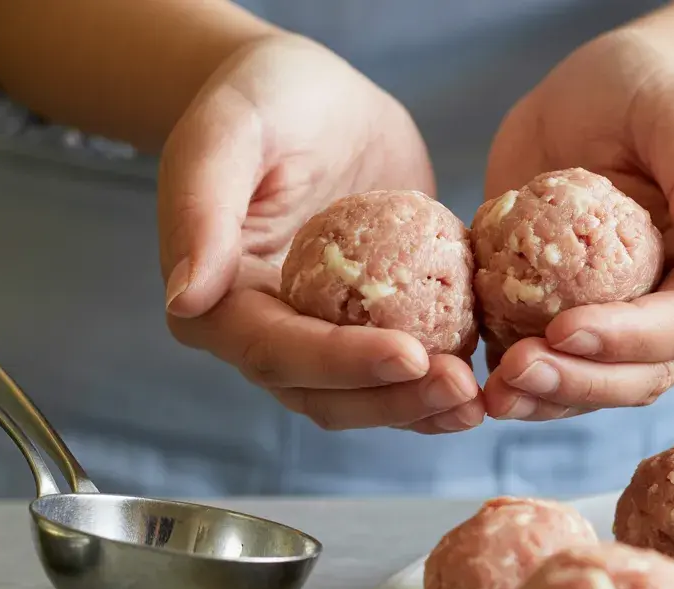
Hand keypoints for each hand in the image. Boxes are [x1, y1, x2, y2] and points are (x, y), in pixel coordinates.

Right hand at [157, 36, 482, 433]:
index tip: (411, 354)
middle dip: (393, 399)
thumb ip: (199, 207)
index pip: (277, 350)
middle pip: (324, 394)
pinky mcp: (371, 325)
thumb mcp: (227, 131)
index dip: (342, 362)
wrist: (316, 95)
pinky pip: (404, 369)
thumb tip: (186, 297)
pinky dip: (440, 382)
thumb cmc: (264, 98)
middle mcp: (264, 333)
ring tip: (478, 400)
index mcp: (217, 301)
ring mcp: (320, 337)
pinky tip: (486, 379)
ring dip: (421, 408)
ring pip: (366, 397)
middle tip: (461, 388)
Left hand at [481, 29, 673, 420]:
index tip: (563, 330)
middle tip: (515, 373)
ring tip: (494, 392)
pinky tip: (484, 382)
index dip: (630, 338)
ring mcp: (637, 327)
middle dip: (581, 381)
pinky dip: (526, 383)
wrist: (597, 95)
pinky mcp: (584, 325)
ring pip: (602, 385)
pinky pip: (560, 369)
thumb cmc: (647, 89)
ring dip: (549, 397)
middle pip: (647, 372)